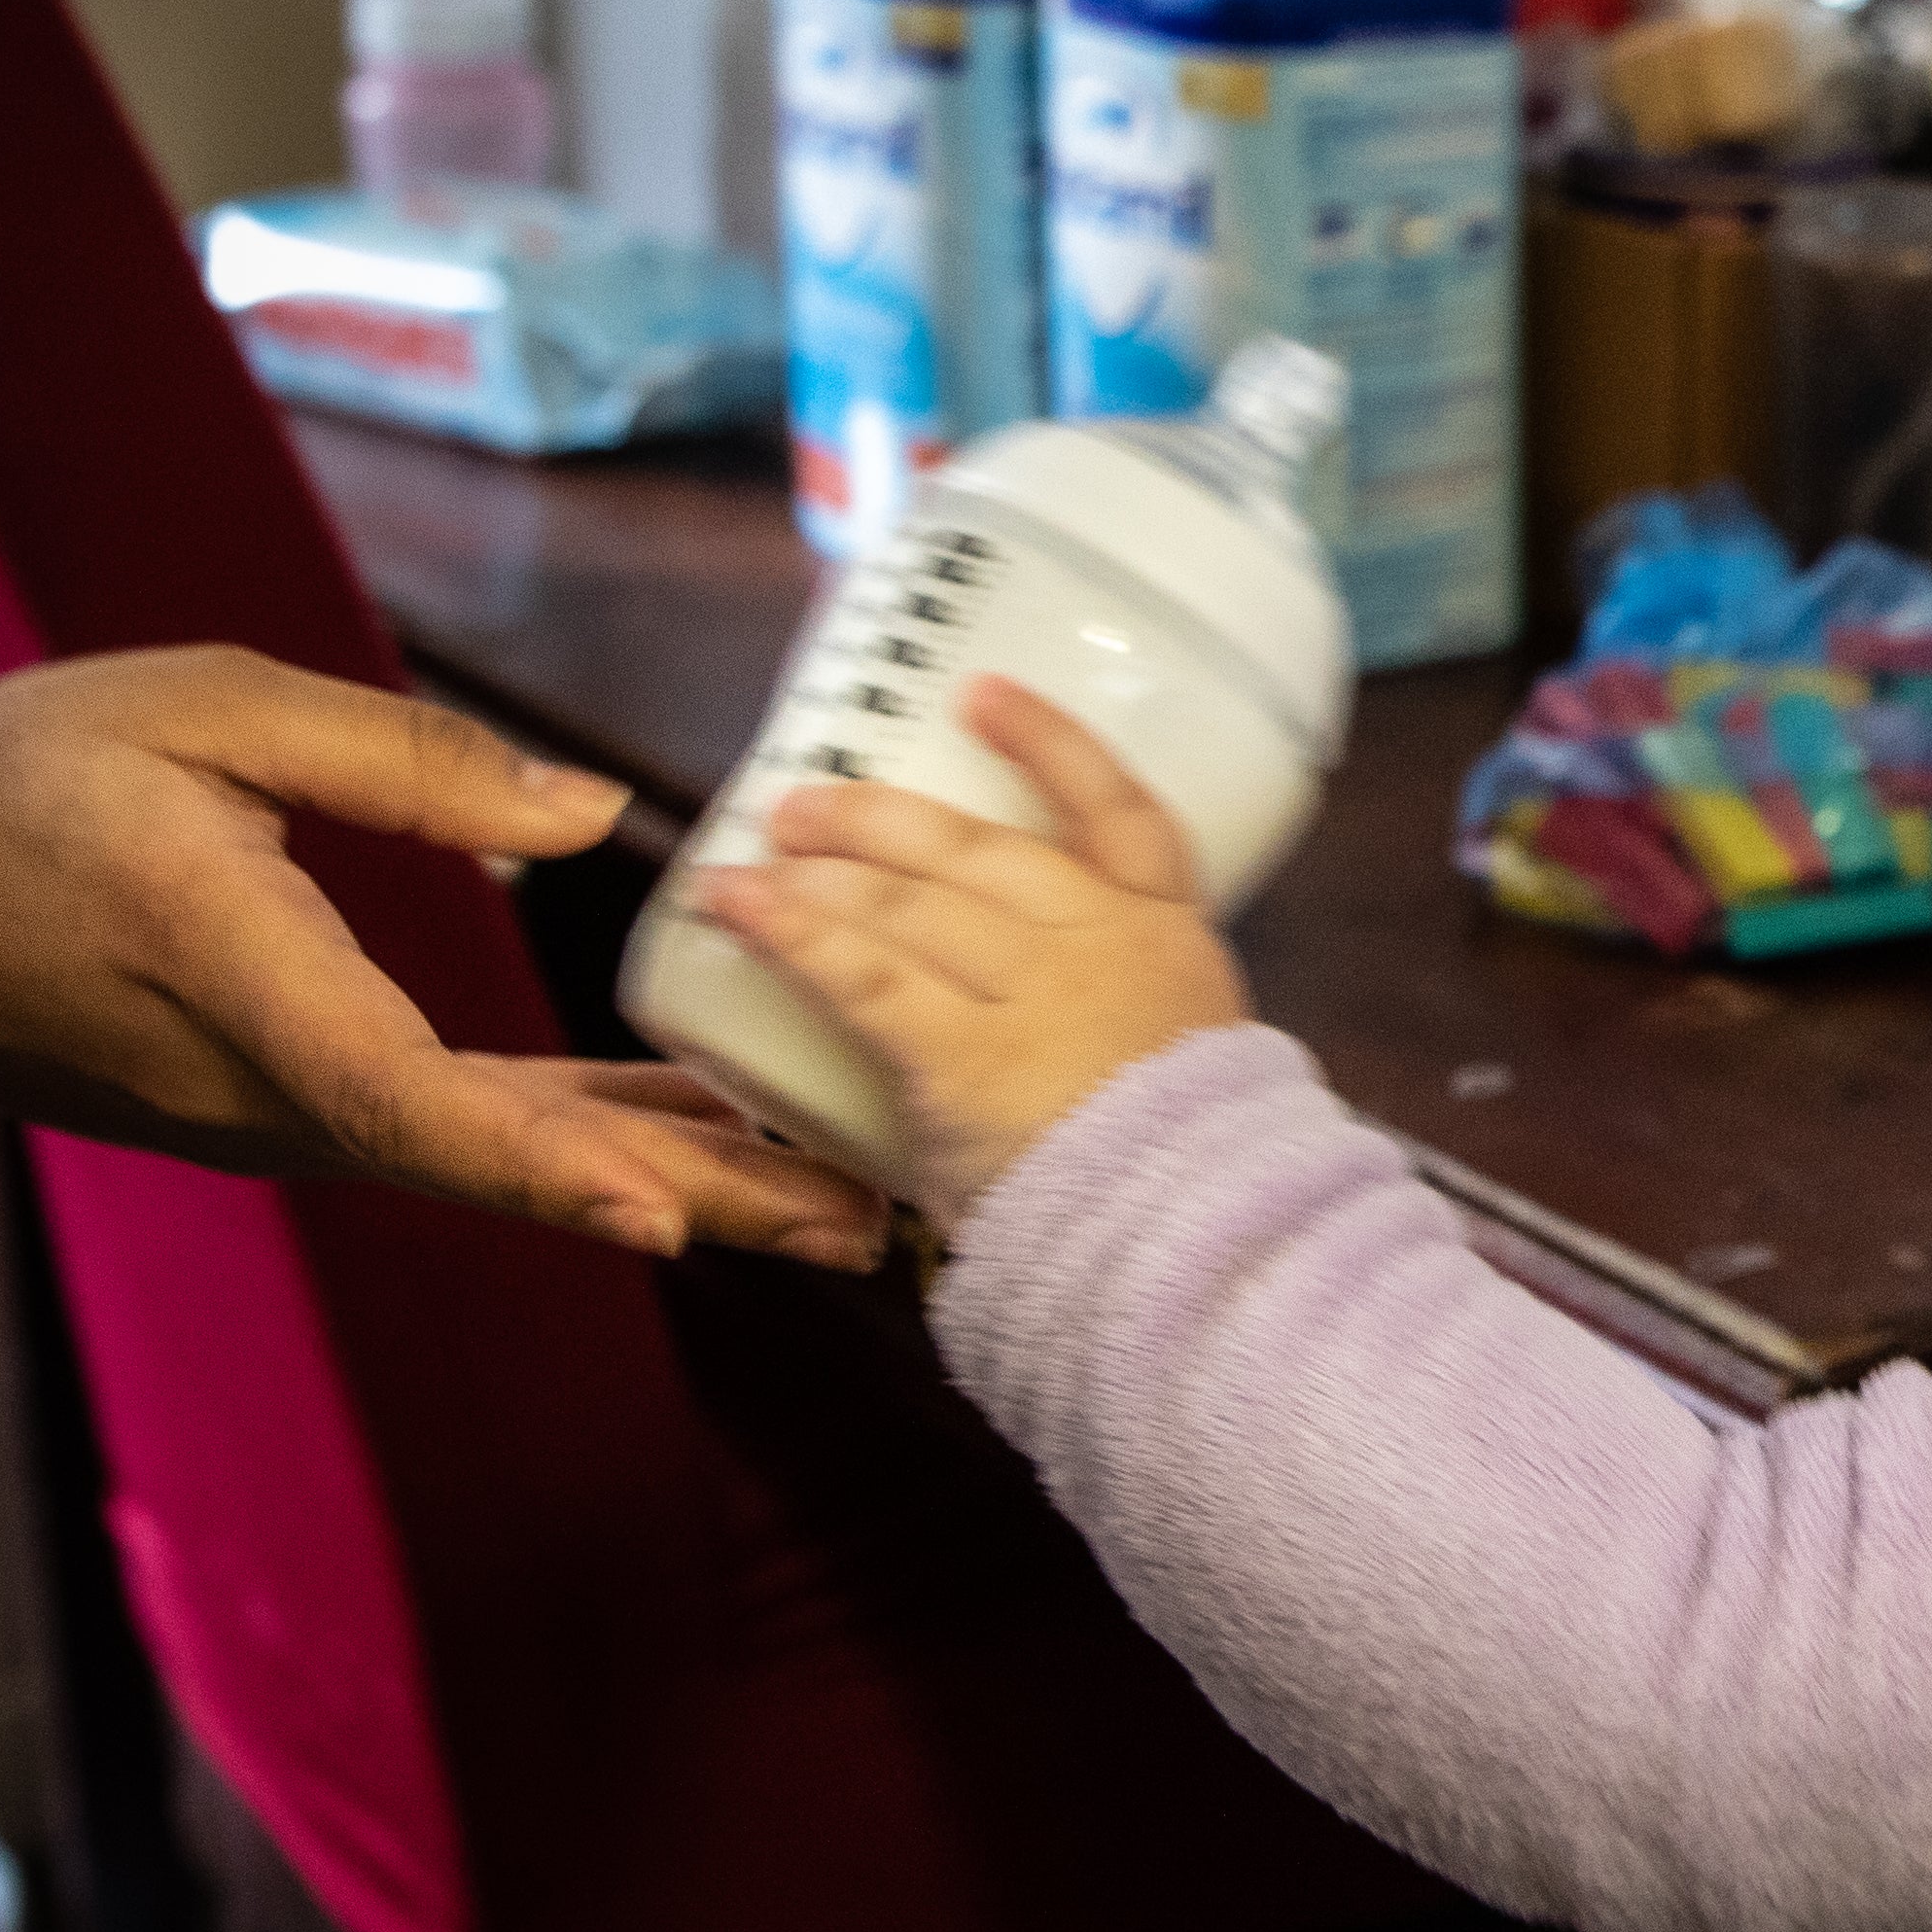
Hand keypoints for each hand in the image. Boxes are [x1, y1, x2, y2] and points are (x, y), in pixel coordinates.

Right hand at [0, 645, 884, 1268]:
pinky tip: (683, 1139)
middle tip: (864, 1227)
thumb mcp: (193, 711)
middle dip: (692, 1202)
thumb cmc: (2, 787)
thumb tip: (584, 815)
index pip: (407, 1103)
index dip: (541, 1162)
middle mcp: (266, 1091)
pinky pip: (450, 1139)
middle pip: (502, 1170)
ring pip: (494, 1164)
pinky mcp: (275, 1104)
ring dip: (661, 1180)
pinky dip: (576, 1145)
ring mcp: (270, 1117)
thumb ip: (395, 761)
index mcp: (243, 985)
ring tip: (829, 1200)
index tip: (661, 1215)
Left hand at [684, 674, 1254, 1232]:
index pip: (1120, 810)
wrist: (1195, 1237)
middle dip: (882, 821)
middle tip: (807, 806)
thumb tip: (1046, 1028)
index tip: (982, 694)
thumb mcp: (1185, 1065)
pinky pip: (863, 975)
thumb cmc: (1187, 1173)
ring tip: (753, 861)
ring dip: (820, 874)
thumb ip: (1120, 1027)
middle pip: (979, 850)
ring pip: (910, 904)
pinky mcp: (965, 1051)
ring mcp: (1034, 990)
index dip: (1049, 743)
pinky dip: (791, 934)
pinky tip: (736, 907)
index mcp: (1168, 939)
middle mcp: (1099, 942)